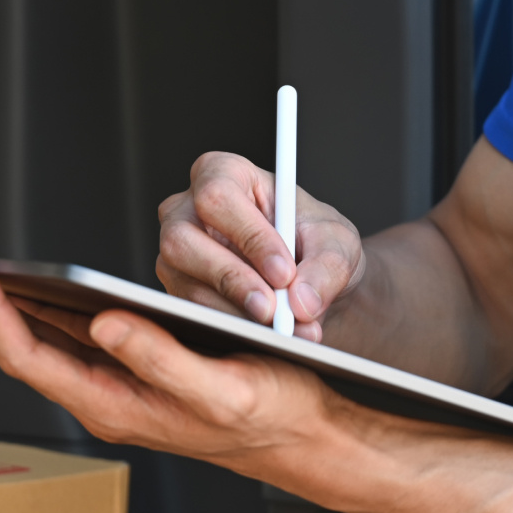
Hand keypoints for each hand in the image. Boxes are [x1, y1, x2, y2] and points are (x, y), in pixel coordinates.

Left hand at [0, 245, 338, 472]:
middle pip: (17, 345)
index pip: (33, 355)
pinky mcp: (129, 367)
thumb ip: (161, 362)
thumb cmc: (267, 415)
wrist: (297, 433)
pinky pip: (64, 335)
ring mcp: (113, 383)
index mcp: (116, 406)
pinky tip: (20, 289)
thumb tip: (107, 325)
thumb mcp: (219, 391)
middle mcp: (104, 397)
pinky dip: (33, 305)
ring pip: (36, 338)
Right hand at [156, 152, 364, 341]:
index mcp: (222, 174)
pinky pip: (193, 313)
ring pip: (185, 285)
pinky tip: (266, 338)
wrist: (310, 280)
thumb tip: (301, 302)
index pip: (218, 198)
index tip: (284, 272)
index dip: (250, 237)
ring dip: (235, 313)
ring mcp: (176, 254)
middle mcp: (186, 210)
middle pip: (182, 241)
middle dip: (232, 280)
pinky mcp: (178, 291)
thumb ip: (326, 268)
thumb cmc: (315, 242)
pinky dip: (233, 329)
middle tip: (274, 312)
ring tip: (282, 331)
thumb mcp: (337, 244)